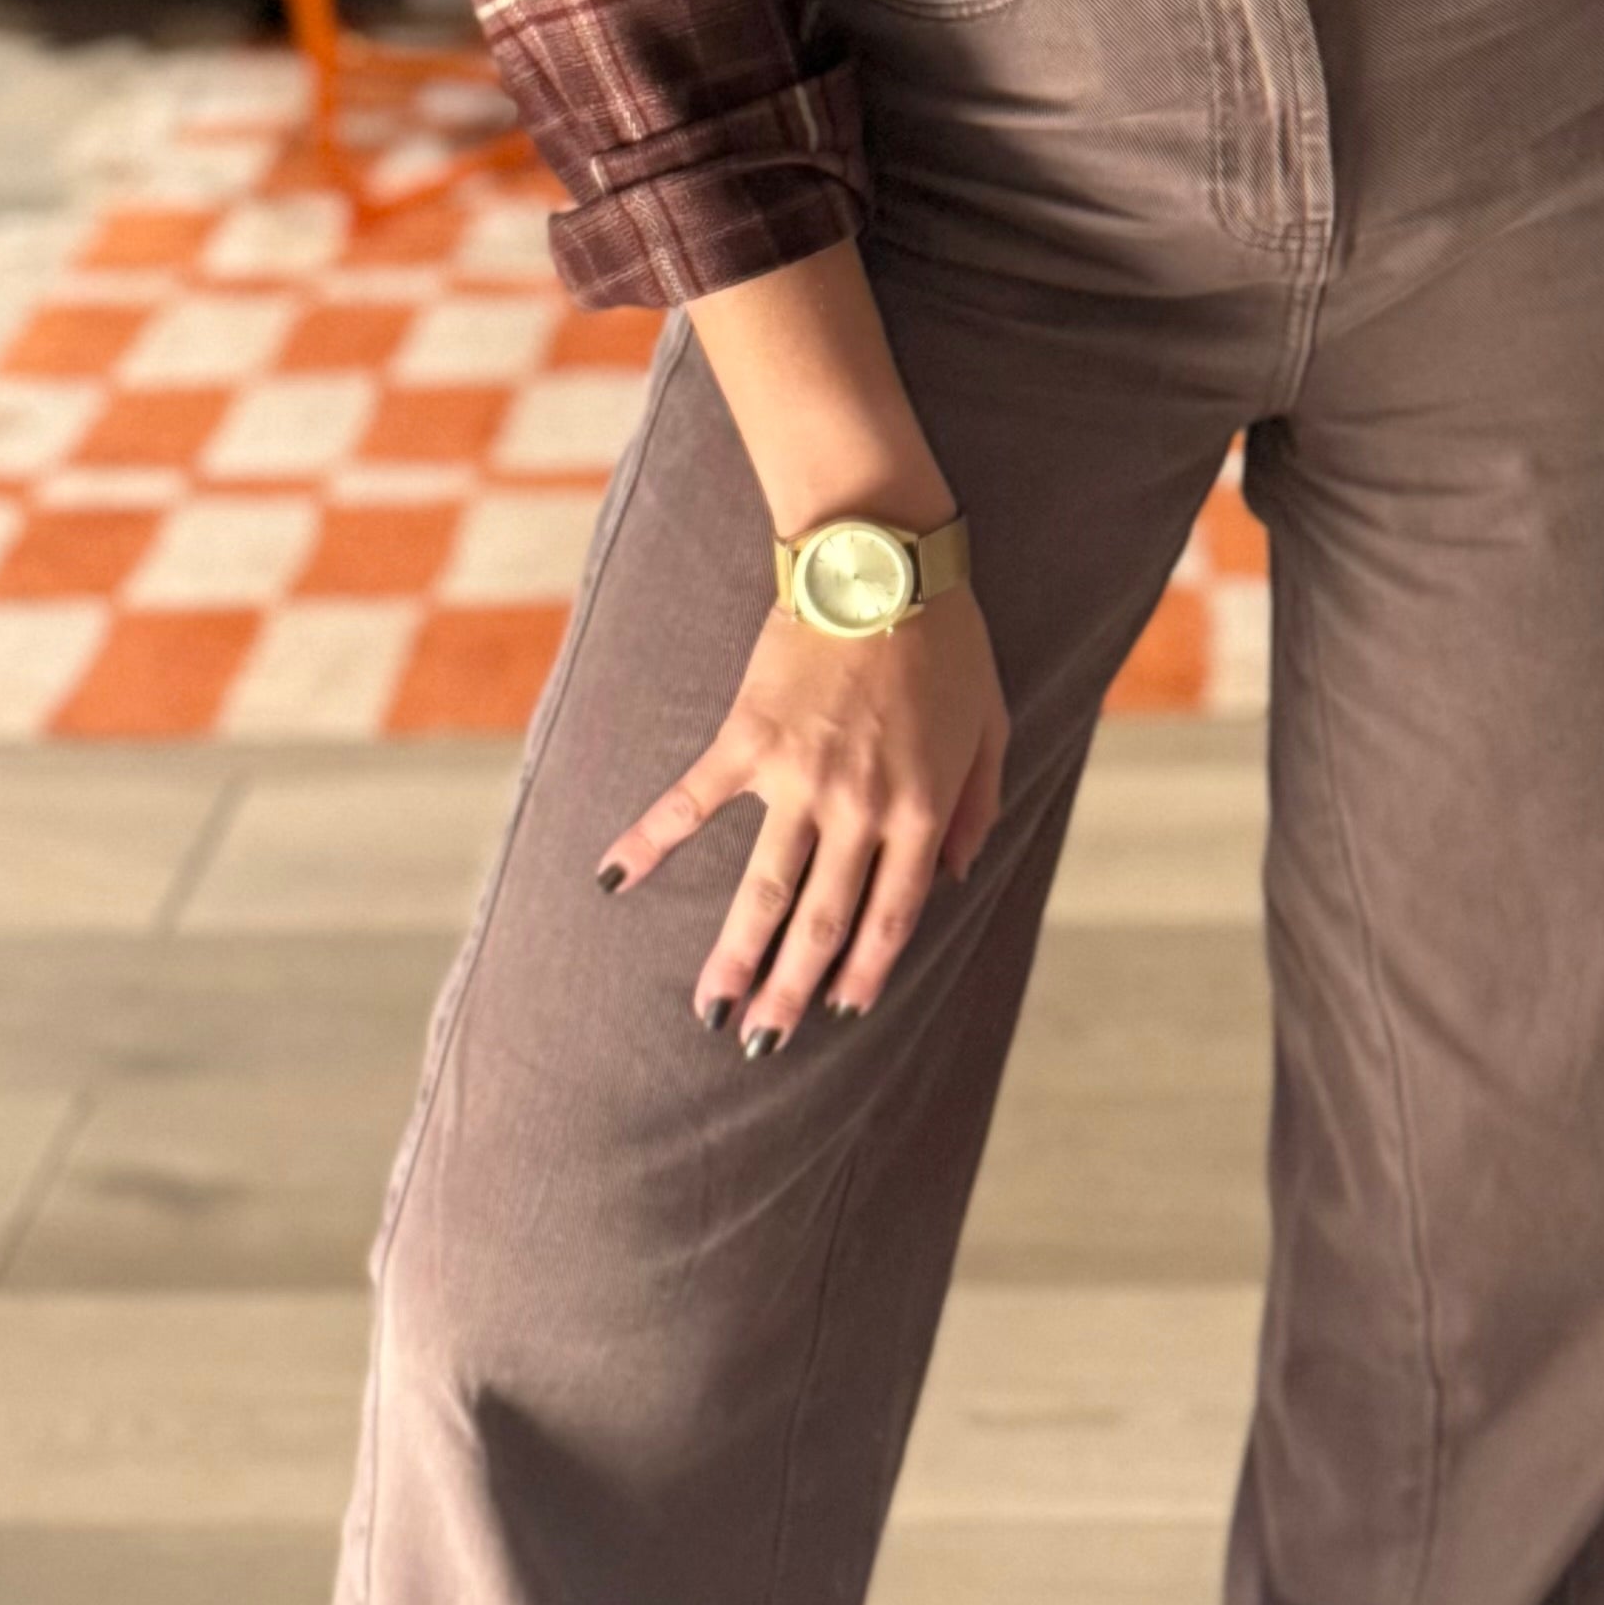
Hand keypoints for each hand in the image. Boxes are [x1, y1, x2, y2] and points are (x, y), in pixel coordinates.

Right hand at [595, 583, 1010, 1052]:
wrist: (881, 559)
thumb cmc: (947, 639)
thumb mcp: (990, 726)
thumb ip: (975, 807)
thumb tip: (952, 876)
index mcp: (919, 808)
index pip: (890, 915)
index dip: (865, 971)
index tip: (841, 1014)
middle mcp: (859, 807)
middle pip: (822, 922)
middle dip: (791, 991)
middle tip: (760, 1045)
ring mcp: (798, 777)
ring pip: (763, 888)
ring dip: (734, 954)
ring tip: (709, 1008)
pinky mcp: (747, 739)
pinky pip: (691, 802)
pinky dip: (650, 841)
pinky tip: (613, 879)